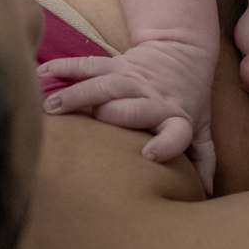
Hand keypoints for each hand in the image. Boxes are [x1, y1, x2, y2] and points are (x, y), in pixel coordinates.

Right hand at [39, 39, 216, 194]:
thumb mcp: (200, 128)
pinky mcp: (115, 64)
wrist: (183, 51)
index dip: (166, 144)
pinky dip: (64, 68)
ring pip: (103, 84)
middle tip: (79, 125)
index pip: (176, 133)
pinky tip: (42, 73)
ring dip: (76, 94)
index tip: (149, 155)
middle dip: (107, 113)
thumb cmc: (189, 100)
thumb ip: (203, 159)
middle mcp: (153, 97)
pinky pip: (88, 64)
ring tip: (49, 106)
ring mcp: (132, 78)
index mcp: (176, 117)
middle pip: (130, 105)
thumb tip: (206, 196)